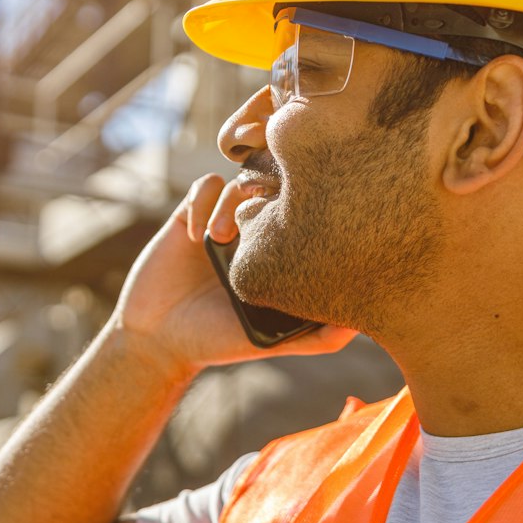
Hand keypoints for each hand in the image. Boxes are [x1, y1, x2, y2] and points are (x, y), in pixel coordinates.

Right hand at [111, 174, 356, 375]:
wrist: (158, 339)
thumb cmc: (218, 341)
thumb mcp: (274, 342)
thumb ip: (320, 336)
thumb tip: (363, 321)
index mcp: (281, 253)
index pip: (307, 212)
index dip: (307, 206)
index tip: (301, 223)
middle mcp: (256, 232)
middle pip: (278, 185)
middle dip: (272, 193)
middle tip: (262, 218)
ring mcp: (224, 219)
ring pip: (242, 180)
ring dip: (233, 203)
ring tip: (219, 238)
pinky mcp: (191, 214)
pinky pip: (206, 186)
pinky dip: (205, 203)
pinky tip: (197, 236)